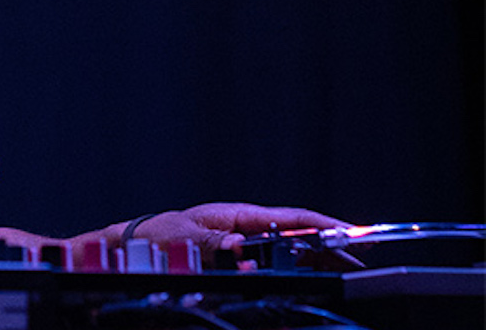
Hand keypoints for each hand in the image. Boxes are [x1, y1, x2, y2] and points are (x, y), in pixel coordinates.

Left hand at [128, 203, 352, 256]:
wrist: (134, 247)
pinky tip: (311, 278)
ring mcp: (245, 244)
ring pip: (290, 253)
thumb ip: (215, 247)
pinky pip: (273, 266)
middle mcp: (246, 228)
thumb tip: (241, 250)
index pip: (292, 218)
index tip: (354, 234)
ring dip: (317, 261)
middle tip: (359, 261)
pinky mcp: (239, 261)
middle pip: (299, 237)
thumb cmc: (158, 237)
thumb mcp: (185, 240)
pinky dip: (294, 271)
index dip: (326, 225)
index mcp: (239, 216)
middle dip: (332, 247)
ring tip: (346, 271)